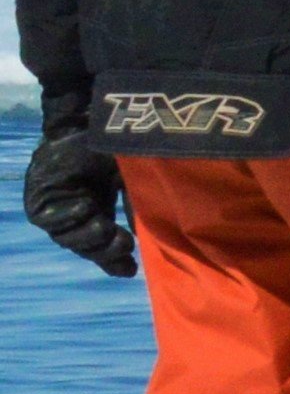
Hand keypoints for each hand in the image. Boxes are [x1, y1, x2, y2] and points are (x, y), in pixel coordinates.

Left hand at [22, 125, 134, 278]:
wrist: (86, 123)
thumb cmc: (114, 149)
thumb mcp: (132, 181)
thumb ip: (136, 207)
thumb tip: (150, 236)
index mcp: (100, 213)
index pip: (105, 246)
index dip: (116, 261)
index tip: (131, 270)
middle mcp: (77, 216)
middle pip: (88, 247)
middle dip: (105, 252)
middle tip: (126, 247)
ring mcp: (56, 210)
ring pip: (67, 239)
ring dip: (87, 238)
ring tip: (106, 228)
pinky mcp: (36, 201)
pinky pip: (48, 220)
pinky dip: (66, 217)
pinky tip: (85, 207)